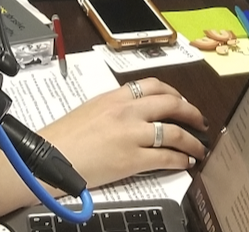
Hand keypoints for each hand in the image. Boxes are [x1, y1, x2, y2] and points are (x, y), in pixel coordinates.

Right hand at [37, 77, 208, 188]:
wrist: (48, 156)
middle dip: (191, 112)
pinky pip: (166, 157)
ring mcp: (131, 135)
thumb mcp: (89, 110)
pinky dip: (180, 160)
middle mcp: (126, 112)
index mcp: (114, 97)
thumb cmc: (63, 137)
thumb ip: (113, 108)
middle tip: (200, 121)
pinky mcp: (132, 159)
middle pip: (170, 104)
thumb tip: (133, 114)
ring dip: (192, 141)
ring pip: (174, 132)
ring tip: (198, 148)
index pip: (153, 86)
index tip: (182, 101)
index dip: (174, 93)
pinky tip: (184, 163)